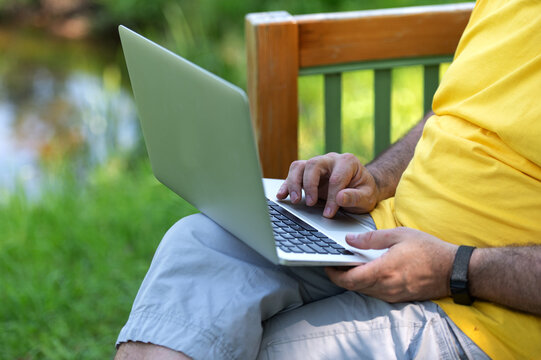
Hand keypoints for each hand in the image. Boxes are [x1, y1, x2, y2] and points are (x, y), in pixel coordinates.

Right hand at [276, 152, 379, 217]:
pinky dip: (287, 184)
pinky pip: (294, 174)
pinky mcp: (308, 173)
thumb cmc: (364, 191)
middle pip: (313, 165)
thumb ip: (356, 197)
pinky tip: (282, 195)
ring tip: (295, 200)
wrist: (360, 187)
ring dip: (294, 183)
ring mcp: (318, 165)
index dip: (332, 197)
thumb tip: (340, 197)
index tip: (329, 213)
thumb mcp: (367, 197)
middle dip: (309, 185)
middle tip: (310, 203)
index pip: (336, 178)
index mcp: (347, 162)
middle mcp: (330, 160)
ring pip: (300, 166)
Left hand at [326, 228, 457, 302]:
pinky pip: (376, 293)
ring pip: (364, 291)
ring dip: (354, 280)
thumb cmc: (429, 250)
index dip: (333, 274)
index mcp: (383, 271)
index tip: (327, 265)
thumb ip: (372, 239)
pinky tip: (368, 271)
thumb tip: (350, 240)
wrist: (454, 270)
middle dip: (341, 276)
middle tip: (336, 263)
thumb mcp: (399, 235)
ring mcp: (393, 295)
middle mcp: (386, 287)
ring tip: (350, 265)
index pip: (349, 279)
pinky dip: (367, 284)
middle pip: (353, 287)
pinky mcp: (399, 298)